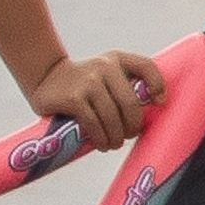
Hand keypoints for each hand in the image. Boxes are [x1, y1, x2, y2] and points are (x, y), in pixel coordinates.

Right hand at [25, 49, 160, 149]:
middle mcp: (105, 67)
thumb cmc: (83, 82)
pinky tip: (102, 144)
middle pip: (131, 103)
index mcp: (117, 60)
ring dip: (116, 137)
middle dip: (133, 126)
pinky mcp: (74, 98)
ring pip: (112, 118)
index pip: (146, 67)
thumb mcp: (105, 74)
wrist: (45, 77)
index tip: (159, 103)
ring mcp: (89, 82)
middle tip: (128, 136)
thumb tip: (147, 115)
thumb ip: (124, 86)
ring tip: (114, 144)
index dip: (158, 85)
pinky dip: (100, 139)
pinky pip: (94, 124)